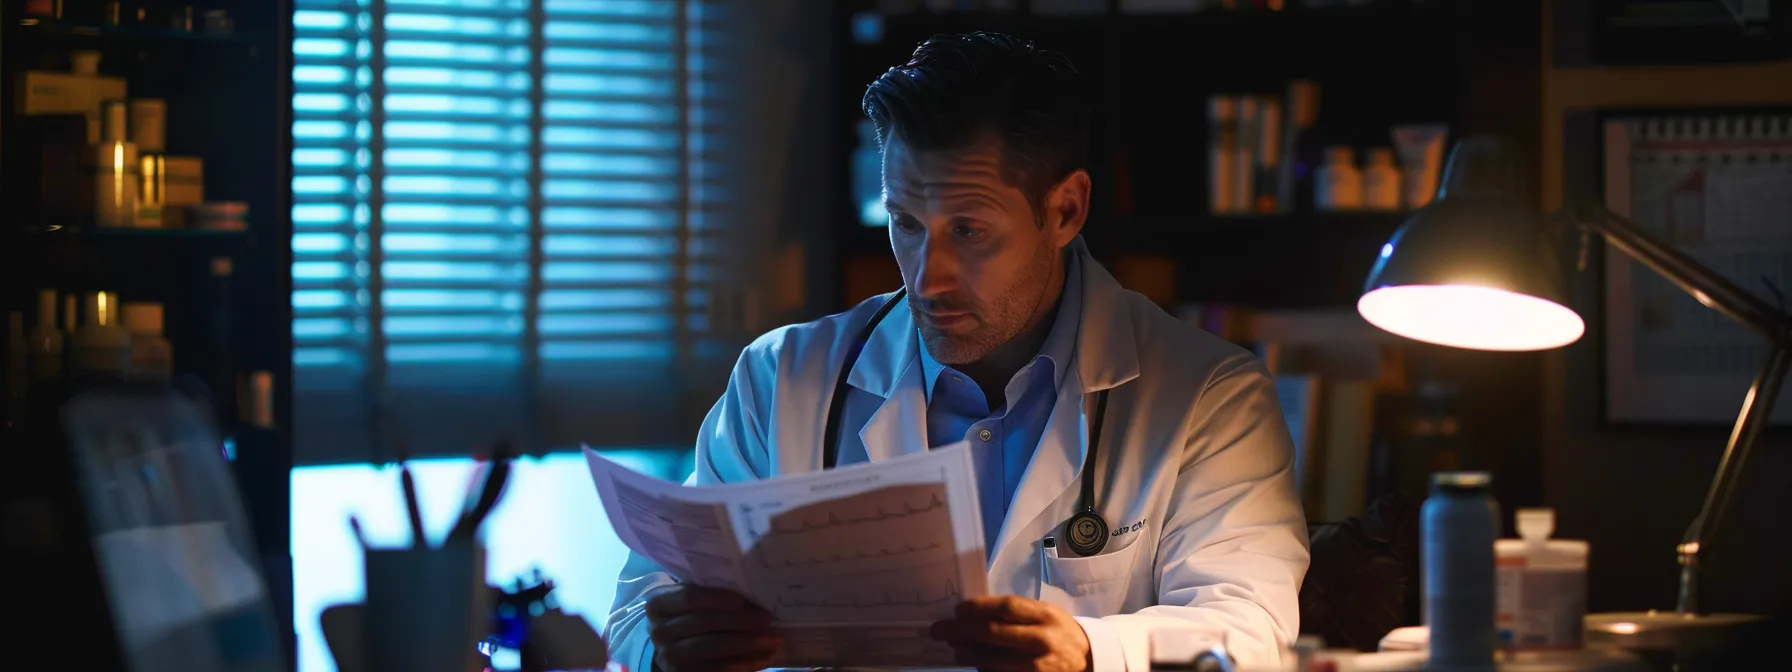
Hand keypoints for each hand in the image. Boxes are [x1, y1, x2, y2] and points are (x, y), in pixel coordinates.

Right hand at [646, 585, 781, 671]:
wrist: (673, 649)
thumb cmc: (689, 616)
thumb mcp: (691, 601)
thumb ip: (710, 593)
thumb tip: (753, 591)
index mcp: (659, 604)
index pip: (689, 597)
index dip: (717, 598)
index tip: (742, 600)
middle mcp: (660, 631)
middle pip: (705, 622)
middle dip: (740, 620)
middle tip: (767, 618)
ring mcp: (670, 656)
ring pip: (714, 646)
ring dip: (748, 643)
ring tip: (773, 639)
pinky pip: (720, 668)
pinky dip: (746, 663)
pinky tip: (765, 657)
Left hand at [930, 595, 1091, 671]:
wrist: (1091, 662)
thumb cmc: (1061, 634)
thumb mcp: (1047, 616)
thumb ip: (1018, 614)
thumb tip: (974, 614)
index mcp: (1046, 615)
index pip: (1006, 607)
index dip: (978, 607)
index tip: (957, 610)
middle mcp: (1043, 639)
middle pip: (994, 632)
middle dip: (962, 631)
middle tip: (940, 630)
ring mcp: (1040, 666)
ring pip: (995, 660)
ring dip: (969, 653)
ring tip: (954, 647)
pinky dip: (985, 669)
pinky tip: (973, 663)